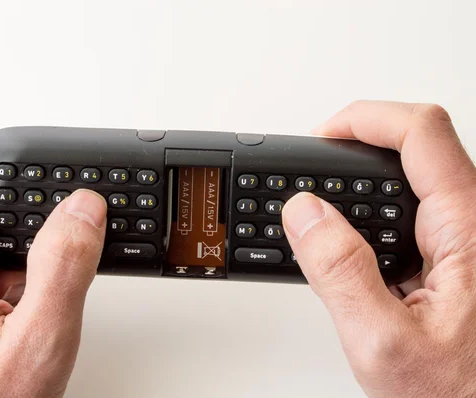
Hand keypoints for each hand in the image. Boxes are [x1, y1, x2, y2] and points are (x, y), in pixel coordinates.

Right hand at [282, 101, 475, 396]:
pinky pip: (409, 216)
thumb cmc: (462, 391)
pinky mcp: (453, 261)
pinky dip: (370, 215)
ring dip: (361, 185)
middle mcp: (471, 226)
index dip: (365, 120)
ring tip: (323, 201)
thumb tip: (306, 214)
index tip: (322, 136)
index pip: (420, 133)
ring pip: (410, 182)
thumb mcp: (384, 343)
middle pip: (415, 148)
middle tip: (315, 167)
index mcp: (467, 229)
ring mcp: (462, 243)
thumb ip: (340, 273)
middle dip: (356, 148)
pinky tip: (347, 237)